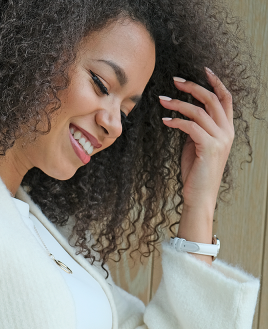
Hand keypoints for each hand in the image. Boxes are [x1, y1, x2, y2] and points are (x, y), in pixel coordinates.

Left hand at [159, 69, 233, 214]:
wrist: (199, 197)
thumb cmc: (196, 174)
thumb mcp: (196, 146)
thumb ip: (196, 129)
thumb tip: (185, 115)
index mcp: (227, 130)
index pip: (225, 99)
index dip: (216, 83)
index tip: (203, 71)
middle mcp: (227, 132)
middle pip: (212, 99)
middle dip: (192, 87)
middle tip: (174, 80)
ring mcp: (220, 140)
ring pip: (199, 111)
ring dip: (178, 103)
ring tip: (163, 100)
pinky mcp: (209, 147)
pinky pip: (191, 126)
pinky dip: (176, 121)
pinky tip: (165, 121)